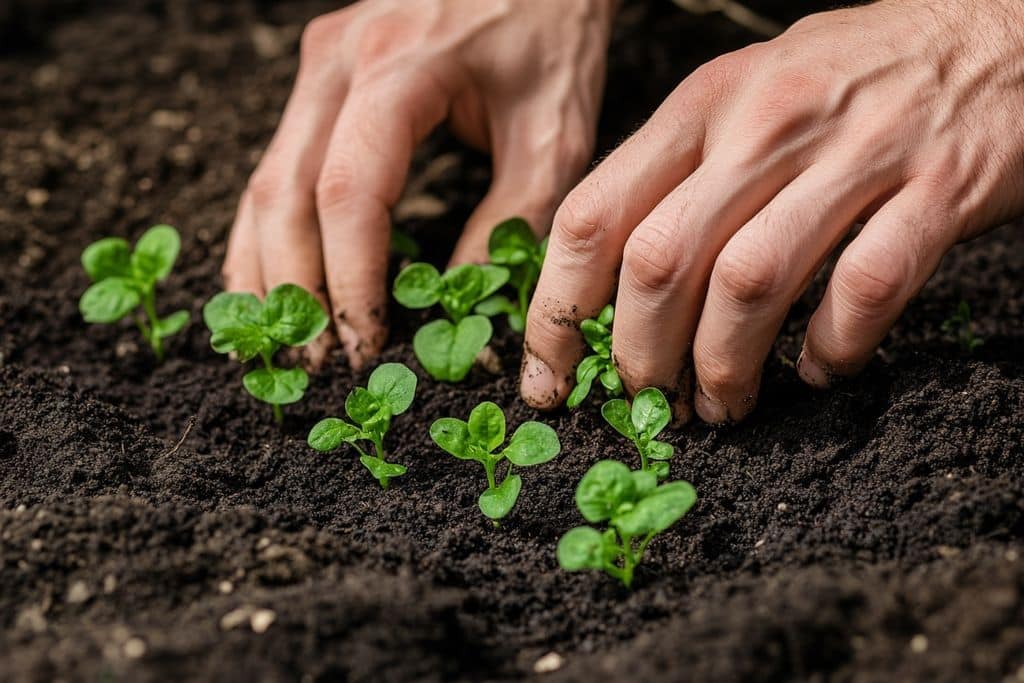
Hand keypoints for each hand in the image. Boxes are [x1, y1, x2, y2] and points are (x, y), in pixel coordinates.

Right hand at [223, 0, 615, 367]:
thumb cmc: (552, 42)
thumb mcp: (551, 138)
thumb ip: (507, 224)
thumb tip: (459, 309)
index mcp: (400, 69)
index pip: (349, 192)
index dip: (349, 278)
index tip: (365, 342)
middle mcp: (339, 61)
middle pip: (285, 191)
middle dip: (296, 287)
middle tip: (314, 360)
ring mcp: (319, 65)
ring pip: (264, 180)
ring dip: (267, 267)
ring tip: (282, 337)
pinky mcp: (319, 78)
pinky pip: (274, 164)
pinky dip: (267, 231)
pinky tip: (268, 280)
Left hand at [522, 0, 1023, 421]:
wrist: (999, 29)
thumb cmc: (855, 76)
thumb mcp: (747, 93)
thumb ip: (680, 170)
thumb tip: (616, 277)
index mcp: (705, 104)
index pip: (594, 213)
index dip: (557, 309)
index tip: (551, 375)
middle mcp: (766, 122)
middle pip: (660, 261)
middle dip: (641, 356)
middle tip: (651, 401)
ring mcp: (856, 152)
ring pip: (751, 282)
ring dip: (726, 366)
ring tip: (724, 406)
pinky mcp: (939, 187)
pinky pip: (865, 287)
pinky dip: (833, 346)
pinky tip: (819, 368)